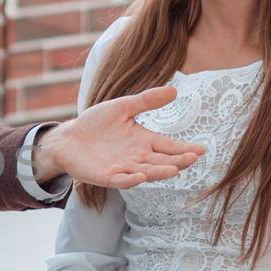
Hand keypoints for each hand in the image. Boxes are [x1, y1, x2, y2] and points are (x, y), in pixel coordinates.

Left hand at [34, 86, 202, 188]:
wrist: (69, 138)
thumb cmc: (96, 123)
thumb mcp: (123, 107)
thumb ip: (147, 101)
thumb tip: (174, 90)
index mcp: (144, 141)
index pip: (169, 146)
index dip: (184, 148)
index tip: (201, 149)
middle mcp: (138, 157)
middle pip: (162, 161)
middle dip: (177, 161)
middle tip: (192, 158)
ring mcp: (123, 168)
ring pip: (146, 172)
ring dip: (159, 172)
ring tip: (174, 170)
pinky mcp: (107, 176)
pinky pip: (122, 180)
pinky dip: (131, 180)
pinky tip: (141, 177)